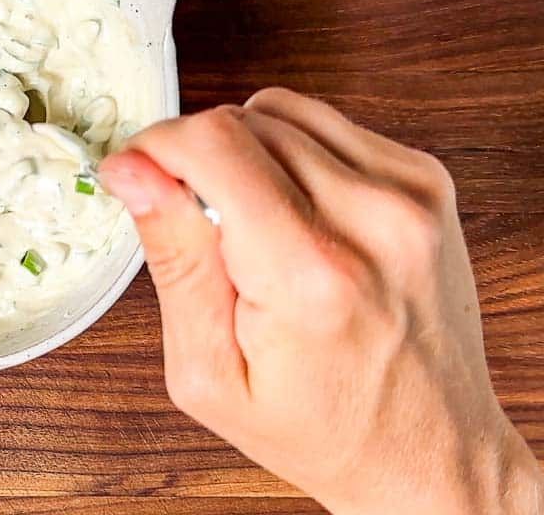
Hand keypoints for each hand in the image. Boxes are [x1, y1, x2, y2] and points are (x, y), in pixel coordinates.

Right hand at [99, 88, 541, 514]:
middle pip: (240, 121)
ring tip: (246, 223)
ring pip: (278, 110)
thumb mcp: (209, 373)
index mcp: (310, 277)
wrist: (428, 451)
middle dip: (193, 158)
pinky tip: (291, 211)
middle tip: (194, 224)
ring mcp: (408, 194)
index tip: (134, 174)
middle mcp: (372, 220)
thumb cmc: (321, 427)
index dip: (154, 147)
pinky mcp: (425, 180)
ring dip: (242, 151)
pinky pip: (324, 123)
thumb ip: (174, 259)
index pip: (211, 144)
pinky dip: (289, 153)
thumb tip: (132, 172)